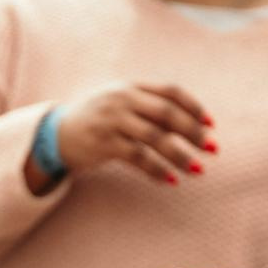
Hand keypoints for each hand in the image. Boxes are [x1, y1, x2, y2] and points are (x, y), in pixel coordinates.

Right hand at [49, 83, 214, 186]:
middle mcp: (122, 100)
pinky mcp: (104, 144)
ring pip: (155, 138)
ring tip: (199, 170)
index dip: (194, 107)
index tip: (211, 125)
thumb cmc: (97, 120)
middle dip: (193, 132)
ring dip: (180, 155)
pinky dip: (157, 170)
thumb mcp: (120, 104)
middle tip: (212, 149)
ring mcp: (112, 121)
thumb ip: (148, 107)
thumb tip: (190, 124)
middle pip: (167, 114)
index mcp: (130, 87)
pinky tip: (171, 180)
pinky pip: (138, 158)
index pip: (170, 92)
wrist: (56, 134)